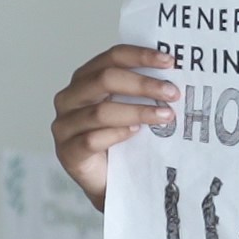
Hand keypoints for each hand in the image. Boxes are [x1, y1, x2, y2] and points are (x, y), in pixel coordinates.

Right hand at [50, 44, 179, 210]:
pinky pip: (92, 139)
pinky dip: (117, 134)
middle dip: (143, 84)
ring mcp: (64, 126)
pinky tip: (136, 133)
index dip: (140, 55)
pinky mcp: (67, 152)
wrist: (109, 182)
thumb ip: (141, 91)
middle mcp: (69, 98)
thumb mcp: (131, 109)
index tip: (169, 61)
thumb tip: (174, 75)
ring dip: (138, 112)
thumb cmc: (121, 139)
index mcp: (85, 79)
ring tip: (165, 115)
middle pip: (105, 79)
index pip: (112, 57)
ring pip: (101, 111)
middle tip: (172, 92)